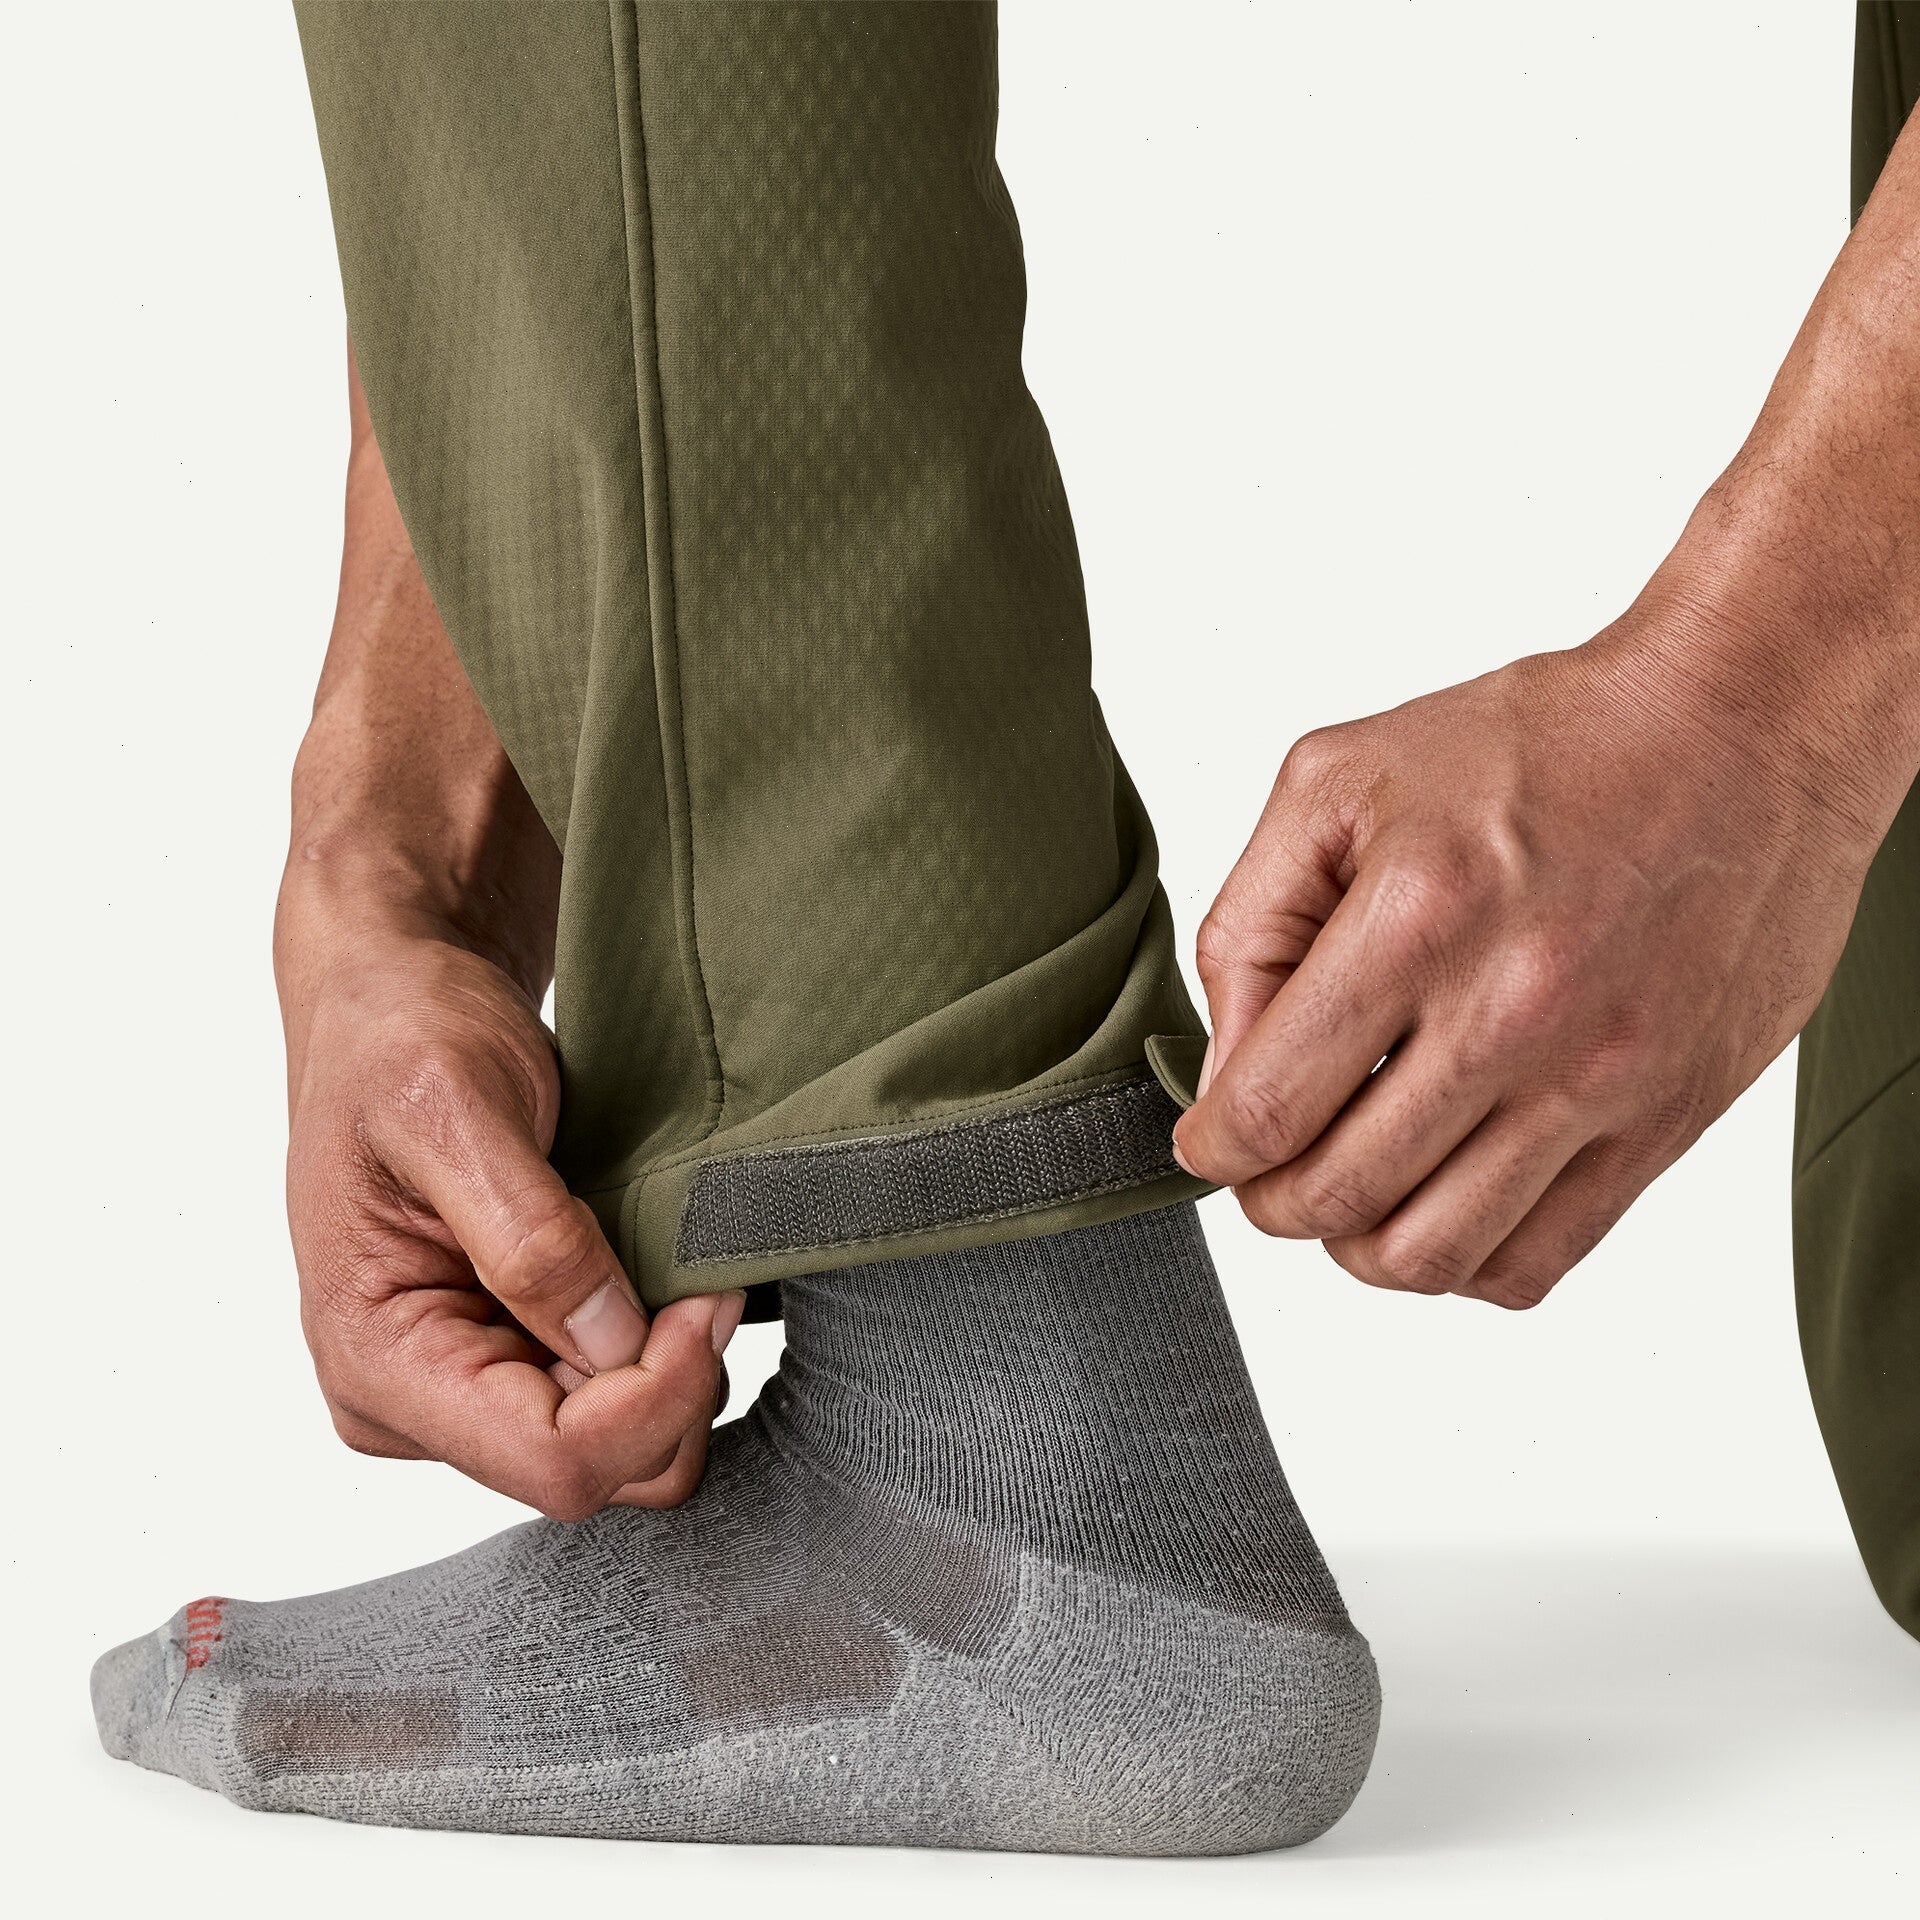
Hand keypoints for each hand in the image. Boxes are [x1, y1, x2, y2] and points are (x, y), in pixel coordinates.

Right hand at [286, 928, 742, 1514]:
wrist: (394, 995)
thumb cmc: (400, 1034)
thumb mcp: (455, 1109)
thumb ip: (529, 1237)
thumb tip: (607, 1339)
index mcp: (378, 1361)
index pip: (553, 1460)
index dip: (655, 1394)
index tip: (706, 1294)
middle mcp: (413, 1401)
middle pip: (599, 1470)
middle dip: (675, 1381)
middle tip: (708, 1272)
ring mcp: (465, 1385)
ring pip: (622, 1449)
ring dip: (675, 1366)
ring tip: (680, 1260)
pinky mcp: (510, 1357)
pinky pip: (616, 1400)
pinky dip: (661, 1348)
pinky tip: (660, 1272)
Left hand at [1172, 615, 1882, 1308]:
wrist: (1743, 725)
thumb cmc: (1540, 742)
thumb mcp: (1337, 781)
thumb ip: (1251, 926)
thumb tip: (1225, 1070)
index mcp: (1415, 921)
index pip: (1270, 1108)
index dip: (1212, 1148)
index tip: (1207, 1143)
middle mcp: (1511, 1015)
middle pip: (1338, 1196)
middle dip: (1271, 1200)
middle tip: (1268, 1169)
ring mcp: (1599, 1080)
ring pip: (1431, 1256)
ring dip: (1358, 1244)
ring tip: (1351, 1190)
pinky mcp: (1666, 1119)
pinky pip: (1536, 1261)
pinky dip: (1463, 1261)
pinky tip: (1442, 1199)